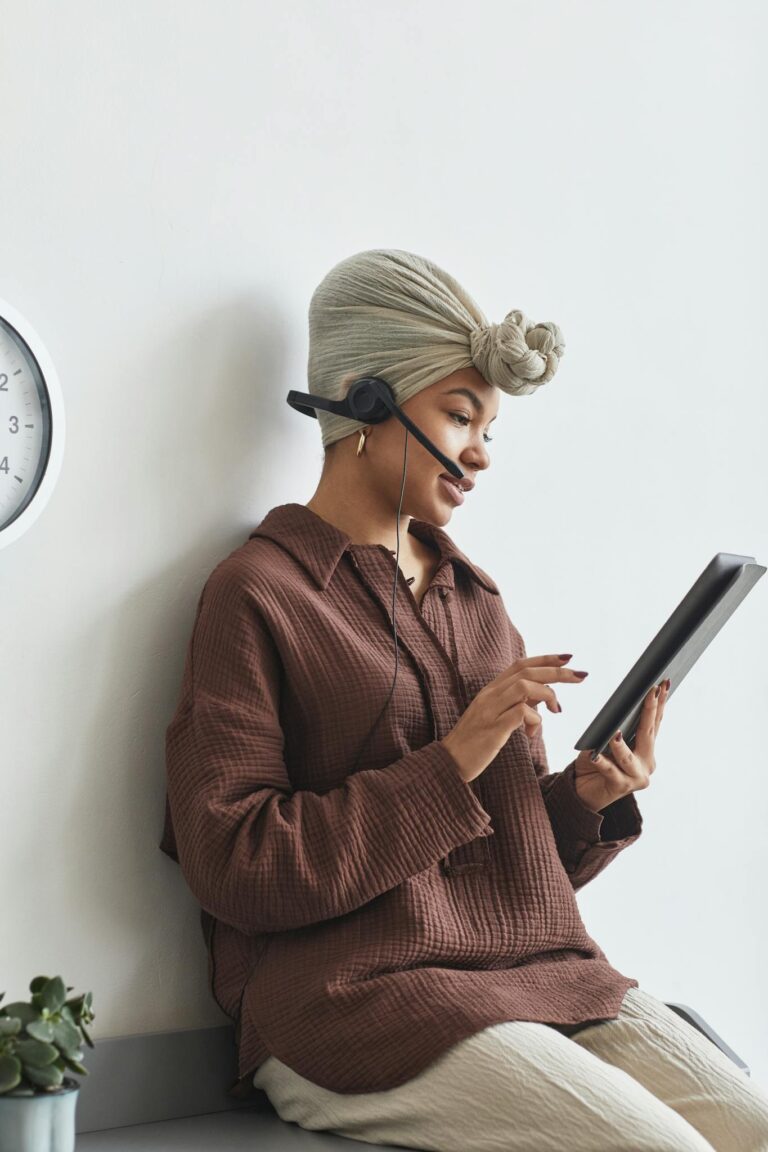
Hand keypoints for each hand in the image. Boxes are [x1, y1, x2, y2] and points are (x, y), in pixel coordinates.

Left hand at [573, 679, 669, 812]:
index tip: (663, 683)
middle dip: (650, 711)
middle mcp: (646, 763)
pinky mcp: (621, 787)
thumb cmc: (594, 762)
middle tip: (651, 691)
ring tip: (615, 732)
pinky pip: (609, 771)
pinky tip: (594, 755)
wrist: (582, 792)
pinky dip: (601, 762)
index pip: (654, 723)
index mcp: (646, 750)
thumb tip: (618, 711)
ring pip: (628, 756)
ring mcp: (636, 777)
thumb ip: (615, 728)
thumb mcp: (605, 740)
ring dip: (621, 744)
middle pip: (647, 734)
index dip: (659, 703)